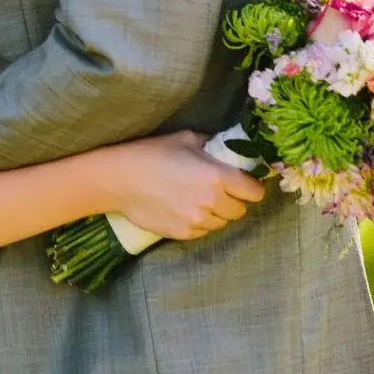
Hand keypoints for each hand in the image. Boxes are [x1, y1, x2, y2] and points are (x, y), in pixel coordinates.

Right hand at [108, 131, 265, 240]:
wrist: (118, 179)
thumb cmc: (150, 153)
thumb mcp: (184, 139)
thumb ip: (210, 145)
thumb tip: (225, 148)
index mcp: (217, 176)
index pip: (254, 192)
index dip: (250, 187)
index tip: (242, 184)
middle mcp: (212, 201)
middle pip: (240, 211)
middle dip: (233, 201)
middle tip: (217, 192)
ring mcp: (197, 221)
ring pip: (221, 223)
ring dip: (215, 214)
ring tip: (197, 201)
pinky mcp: (182, 234)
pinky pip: (202, 232)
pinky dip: (199, 223)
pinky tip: (183, 210)